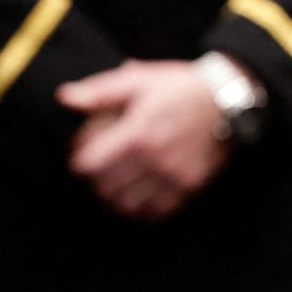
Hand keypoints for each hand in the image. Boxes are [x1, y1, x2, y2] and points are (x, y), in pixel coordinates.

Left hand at [59, 60, 227, 220]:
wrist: (228, 99)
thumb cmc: (178, 87)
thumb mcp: (138, 80)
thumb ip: (99, 92)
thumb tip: (64, 97)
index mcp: (138, 133)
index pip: (90, 165)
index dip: (78, 161)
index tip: (80, 154)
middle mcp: (156, 159)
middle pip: (105, 187)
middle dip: (93, 180)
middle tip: (95, 170)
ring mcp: (174, 175)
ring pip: (128, 204)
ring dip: (113, 197)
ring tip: (111, 185)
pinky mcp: (189, 185)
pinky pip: (156, 211)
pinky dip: (139, 209)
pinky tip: (133, 198)